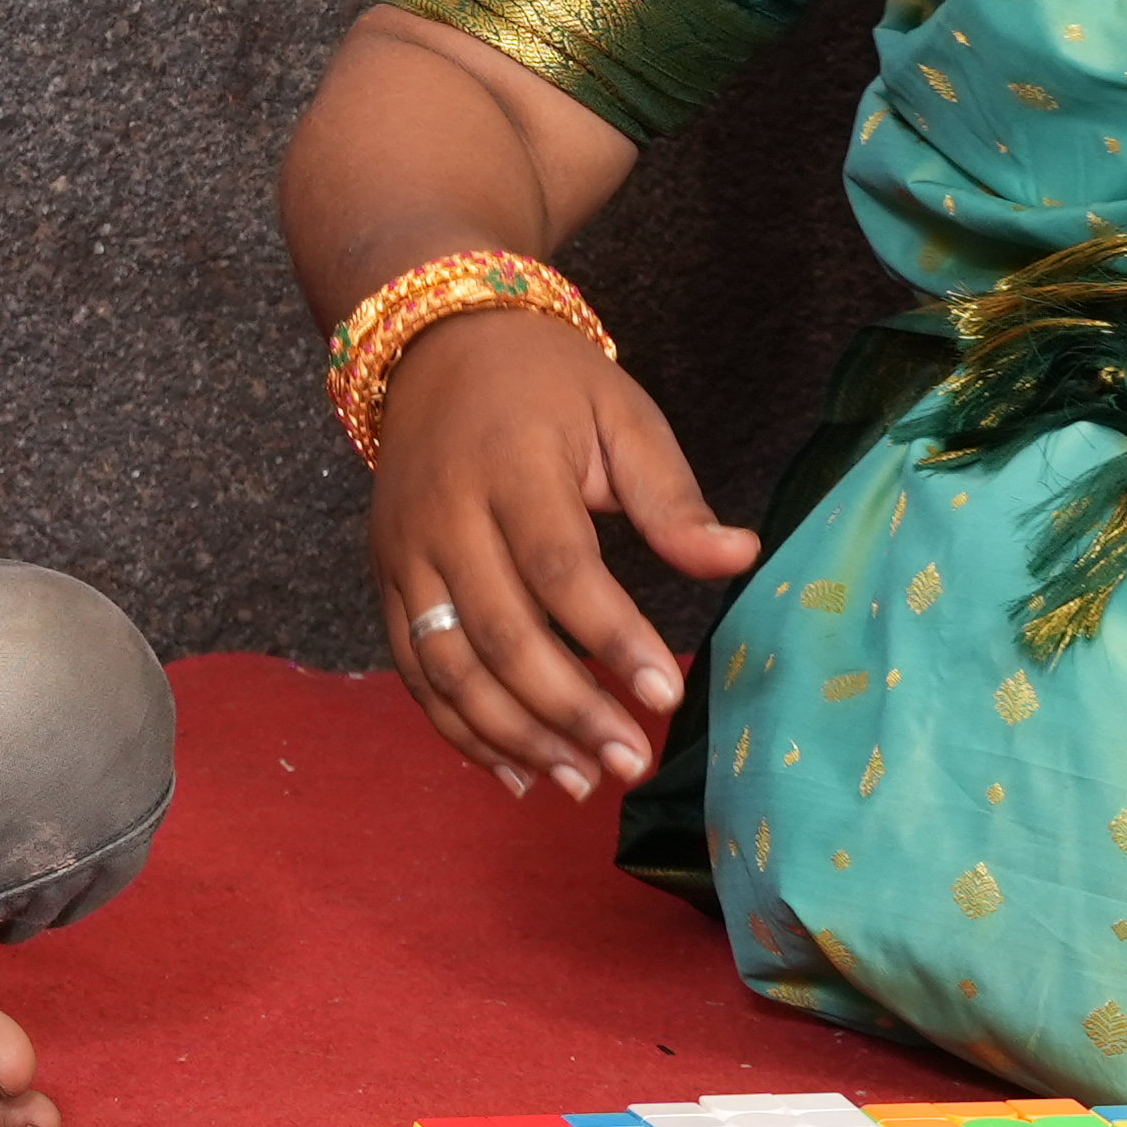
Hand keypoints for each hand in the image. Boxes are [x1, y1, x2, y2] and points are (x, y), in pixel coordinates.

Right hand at [368, 307, 757, 802]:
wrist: (433, 345)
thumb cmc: (547, 383)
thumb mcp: (622, 415)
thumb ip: (673, 497)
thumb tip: (740, 558)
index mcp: (511, 467)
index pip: (561, 570)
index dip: (613, 640)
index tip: (667, 697)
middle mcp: (445, 515)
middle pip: (500, 634)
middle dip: (569, 711)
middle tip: (631, 761)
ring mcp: (404, 552)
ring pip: (449, 667)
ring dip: (516, 737)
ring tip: (584, 781)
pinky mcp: (386, 579)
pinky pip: (414, 671)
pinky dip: (461, 731)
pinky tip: (517, 773)